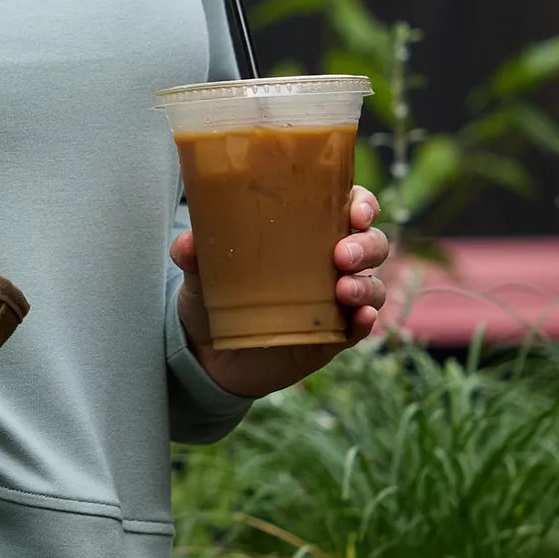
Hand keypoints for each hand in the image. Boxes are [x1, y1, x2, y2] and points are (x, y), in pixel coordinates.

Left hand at [172, 184, 389, 400]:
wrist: (209, 353)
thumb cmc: (215, 296)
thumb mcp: (202, 272)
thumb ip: (195, 255)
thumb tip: (186, 243)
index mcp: (307, 232)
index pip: (351, 207)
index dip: (362, 204)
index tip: (354, 210)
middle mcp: (329, 262)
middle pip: (372, 243)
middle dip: (366, 245)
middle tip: (341, 255)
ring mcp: (336, 300)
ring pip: (372, 285)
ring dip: (366, 284)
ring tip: (343, 289)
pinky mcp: (333, 335)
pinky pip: (360, 327)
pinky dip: (366, 321)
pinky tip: (361, 318)